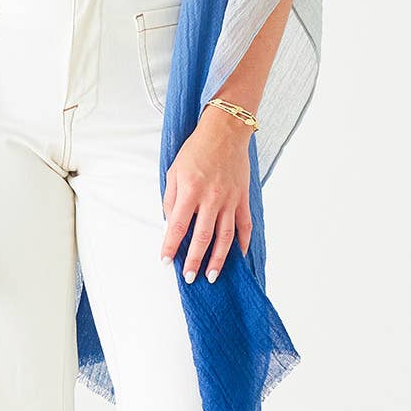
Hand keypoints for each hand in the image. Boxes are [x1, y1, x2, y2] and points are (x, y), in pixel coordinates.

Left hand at [160, 107, 254, 282]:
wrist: (225, 132)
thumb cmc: (197, 149)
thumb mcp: (173, 171)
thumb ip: (171, 199)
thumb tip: (170, 223)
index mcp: (190, 191)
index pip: (177, 226)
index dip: (170, 246)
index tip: (166, 261)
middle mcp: (211, 198)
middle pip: (202, 237)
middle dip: (194, 261)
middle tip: (189, 278)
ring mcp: (230, 200)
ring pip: (225, 237)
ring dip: (218, 259)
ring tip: (211, 275)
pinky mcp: (243, 199)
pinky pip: (244, 226)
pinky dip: (242, 244)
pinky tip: (237, 257)